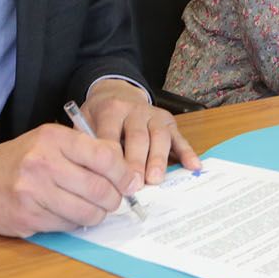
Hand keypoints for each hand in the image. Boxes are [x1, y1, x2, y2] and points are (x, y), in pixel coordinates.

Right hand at [0, 125, 135, 237]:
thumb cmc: (19, 159)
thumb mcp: (49, 141)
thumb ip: (86, 151)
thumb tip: (128, 175)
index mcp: (53, 138)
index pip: (105, 157)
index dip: (124, 174)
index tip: (130, 182)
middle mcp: (43, 162)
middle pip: (100, 189)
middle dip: (114, 199)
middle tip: (113, 200)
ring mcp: (33, 192)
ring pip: (87, 212)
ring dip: (98, 214)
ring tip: (93, 209)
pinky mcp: (27, 217)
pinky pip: (67, 225)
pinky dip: (75, 223)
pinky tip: (68, 214)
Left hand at [82, 79, 200, 186]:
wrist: (117, 92)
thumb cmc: (100, 115)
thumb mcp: (85, 121)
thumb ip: (86, 142)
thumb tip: (89, 173)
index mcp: (111, 110)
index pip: (111, 133)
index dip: (112, 157)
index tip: (111, 179)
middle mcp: (135, 110)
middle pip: (138, 136)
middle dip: (137, 162)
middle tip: (135, 185)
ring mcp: (154, 115)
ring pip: (160, 136)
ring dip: (158, 159)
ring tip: (155, 180)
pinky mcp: (169, 121)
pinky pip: (179, 137)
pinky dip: (187, 152)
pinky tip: (193, 166)